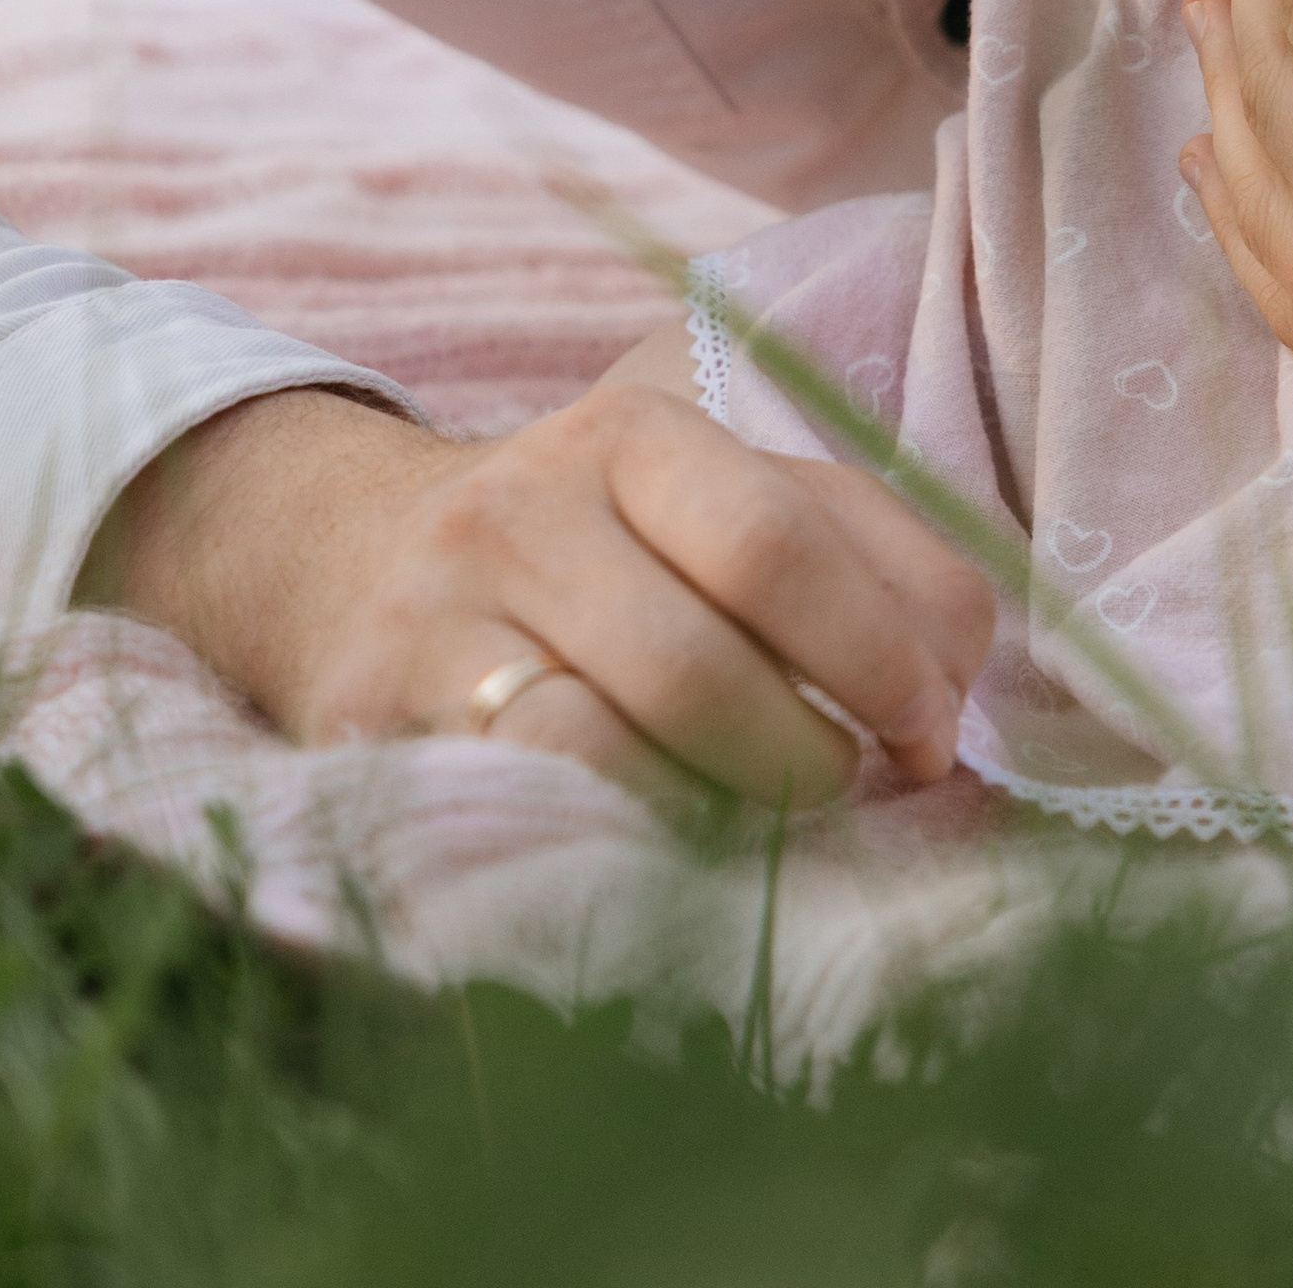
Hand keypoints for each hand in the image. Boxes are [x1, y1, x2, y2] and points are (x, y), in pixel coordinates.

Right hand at [92, 382, 992, 808]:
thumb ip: (835, 565)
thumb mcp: (695, 518)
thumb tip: (955, 701)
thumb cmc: (576, 566)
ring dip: (746, 803)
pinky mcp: (386, 708)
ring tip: (765, 827)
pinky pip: (551, 790)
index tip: (936, 727)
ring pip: (646, 719)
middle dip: (830, 736)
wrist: (337, 568)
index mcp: (641, 434)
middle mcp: (539, 493)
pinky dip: (640, 839)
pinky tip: (667, 857)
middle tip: (857, 788)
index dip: (901, 645)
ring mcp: (453, 600)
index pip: (807, 528)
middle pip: (734, 624)